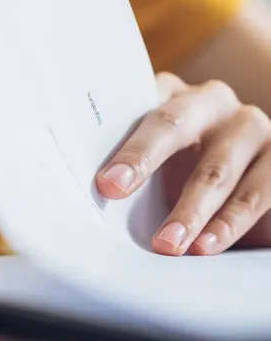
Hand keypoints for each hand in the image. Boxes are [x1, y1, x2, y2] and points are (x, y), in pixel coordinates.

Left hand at [96, 72, 270, 255]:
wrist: (243, 191)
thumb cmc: (180, 175)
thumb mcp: (155, 165)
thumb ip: (129, 165)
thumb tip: (87, 193)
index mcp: (169, 94)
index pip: (135, 102)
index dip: (111, 133)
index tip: (97, 175)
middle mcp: (210, 101)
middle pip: (172, 123)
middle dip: (141, 158)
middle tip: (113, 190)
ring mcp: (250, 126)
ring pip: (215, 168)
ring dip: (188, 210)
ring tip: (166, 244)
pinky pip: (256, 193)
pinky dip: (228, 223)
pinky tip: (205, 246)